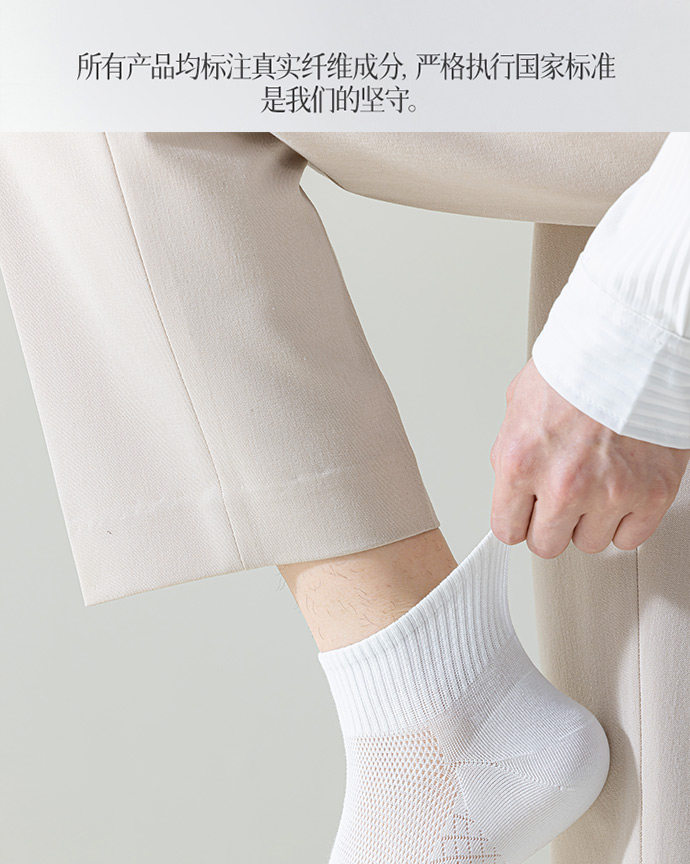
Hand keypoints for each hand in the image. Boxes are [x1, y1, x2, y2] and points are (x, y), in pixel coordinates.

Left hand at [490, 358, 689, 557]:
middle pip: (546, 545)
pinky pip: (630, 538)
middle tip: (560, 500)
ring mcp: (610, 493)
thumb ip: (511, 452)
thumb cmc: (577, 368)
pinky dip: (626, 522)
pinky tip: (621, 494)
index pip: (506, 529)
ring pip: (590, 544)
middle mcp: (563, 484)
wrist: (632, 346)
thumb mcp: (519, 405)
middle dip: (550, 525)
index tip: (524, 516)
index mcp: (520, 462)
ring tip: (595, 485)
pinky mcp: (652, 495)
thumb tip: (510, 486)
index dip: (516, 521)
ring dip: (590, 521)